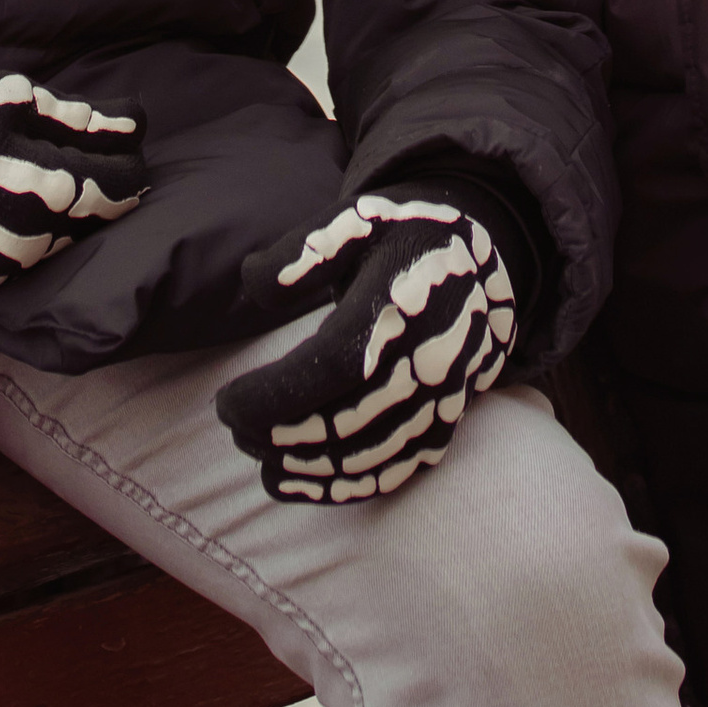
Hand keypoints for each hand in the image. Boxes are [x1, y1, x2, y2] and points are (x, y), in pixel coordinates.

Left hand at [216, 192, 516, 504]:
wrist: (480, 265)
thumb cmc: (403, 239)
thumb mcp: (358, 218)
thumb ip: (305, 249)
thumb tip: (256, 287)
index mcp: (401, 301)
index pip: (333, 365)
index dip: (276, 394)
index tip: (227, 403)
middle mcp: (428, 357)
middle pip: (346, 419)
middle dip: (280, 435)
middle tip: (235, 430)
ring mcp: (441, 398)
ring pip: (367, 453)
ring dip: (305, 466)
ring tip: (258, 456)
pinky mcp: (444, 425)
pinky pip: (393, 470)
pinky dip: (342, 488)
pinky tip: (296, 484)